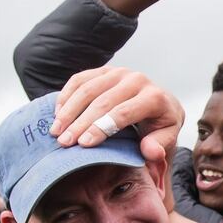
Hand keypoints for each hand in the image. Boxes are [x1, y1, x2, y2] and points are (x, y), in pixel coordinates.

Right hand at [48, 66, 184, 162]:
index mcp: (155, 97)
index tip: (84, 144)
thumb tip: (150, 151)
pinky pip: (80, 79)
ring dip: (68, 111)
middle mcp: (137, 80)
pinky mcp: (105, 70)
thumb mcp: (167, 138)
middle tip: (64, 142)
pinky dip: (66, 96)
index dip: (101, 128)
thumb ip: (159, 146)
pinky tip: (57, 114)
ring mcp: (120, 72)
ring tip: (55, 131)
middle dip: (80, 123)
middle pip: (102, 102)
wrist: (161, 105)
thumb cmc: (161, 126)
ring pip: (87, 89)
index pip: (123, 113)